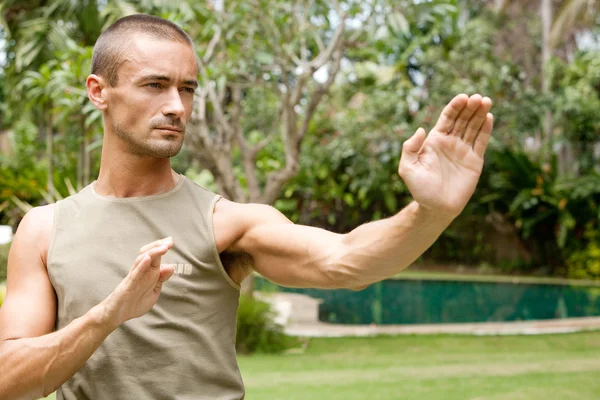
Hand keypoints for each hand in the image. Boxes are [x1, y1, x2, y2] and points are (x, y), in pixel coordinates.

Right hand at [98, 237, 174, 328]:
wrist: (117, 315)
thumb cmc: (135, 302)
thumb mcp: (154, 291)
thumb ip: (161, 279)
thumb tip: (171, 266)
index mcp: (148, 273)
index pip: (155, 257)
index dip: (162, 248)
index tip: (171, 241)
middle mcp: (141, 272)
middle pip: (148, 254)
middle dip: (159, 246)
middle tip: (170, 241)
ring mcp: (134, 277)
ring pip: (142, 261)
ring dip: (153, 253)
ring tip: (163, 247)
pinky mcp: (128, 285)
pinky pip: (135, 274)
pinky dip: (142, 265)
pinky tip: (148, 258)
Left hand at [398, 94, 493, 217]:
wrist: (436, 208)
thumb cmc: (419, 189)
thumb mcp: (408, 168)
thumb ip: (410, 148)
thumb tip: (420, 130)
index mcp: (435, 140)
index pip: (447, 118)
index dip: (455, 106)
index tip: (463, 97)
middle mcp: (450, 142)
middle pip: (462, 119)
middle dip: (470, 107)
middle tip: (477, 98)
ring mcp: (463, 150)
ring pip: (474, 127)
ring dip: (480, 114)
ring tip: (486, 101)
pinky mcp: (475, 160)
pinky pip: (481, 142)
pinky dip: (486, 129)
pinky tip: (489, 117)